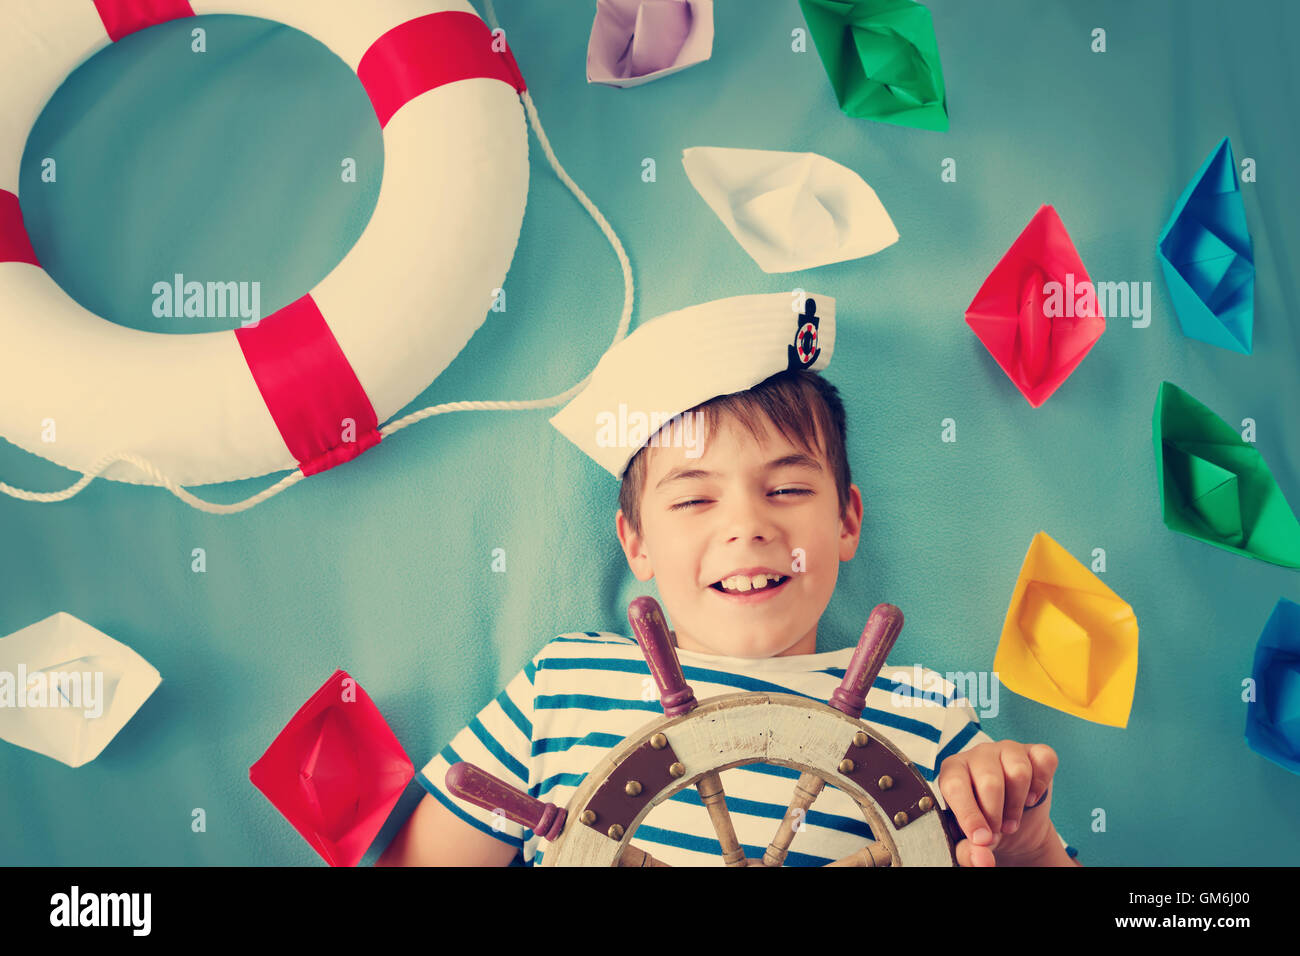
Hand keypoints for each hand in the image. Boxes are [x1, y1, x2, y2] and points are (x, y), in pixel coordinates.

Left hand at [937, 740, 1059, 866]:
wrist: (1013, 826)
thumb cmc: (984, 827)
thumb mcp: (972, 842)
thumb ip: (970, 852)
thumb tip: (981, 861)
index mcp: (952, 771)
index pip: (955, 786)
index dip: (969, 815)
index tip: (982, 839)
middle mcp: (978, 755)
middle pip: (990, 781)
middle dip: (996, 814)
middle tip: (998, 830)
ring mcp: (1006, 749)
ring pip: (1019, 771)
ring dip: (1018, 803)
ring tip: (1012, 818)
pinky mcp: (1033, 752)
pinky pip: (1044, 759)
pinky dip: (1042, 783)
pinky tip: (1032, 797)